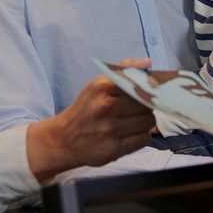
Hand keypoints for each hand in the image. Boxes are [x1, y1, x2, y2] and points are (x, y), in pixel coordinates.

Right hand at [27, 75, 153, 180]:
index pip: (139, 84)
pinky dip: (141, 137)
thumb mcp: (98, 85)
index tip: (144, 93)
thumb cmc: (85, 109)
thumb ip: (123, 71)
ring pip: (149, 122)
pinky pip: (144, 140)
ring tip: (132, 122)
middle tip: (135, 110)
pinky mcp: (114, 149)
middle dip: (145, 107)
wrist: (63, 139)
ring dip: (144, 123)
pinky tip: (130, 134)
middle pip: (146, 105)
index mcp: (102, 87)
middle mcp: (106, 107)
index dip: (145, 90)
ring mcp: (110, 130)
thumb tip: (148, 62)